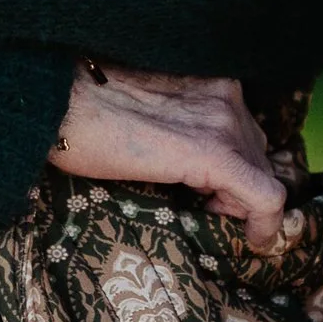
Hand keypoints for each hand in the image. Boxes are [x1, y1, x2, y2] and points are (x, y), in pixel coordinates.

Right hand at [50, 66, 295, 252]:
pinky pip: (264, 196)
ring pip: (263, 176)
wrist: (57, 101)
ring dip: (241, 201)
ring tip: (205, 213)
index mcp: (211, 80)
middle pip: (258, 154)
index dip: (236, 167)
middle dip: (239, 186)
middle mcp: (226, 95)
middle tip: (203, 205)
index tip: (212, 193)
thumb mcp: (148, 109)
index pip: (247, 132)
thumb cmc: (84, 108)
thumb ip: (180, 123)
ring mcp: (222, 123)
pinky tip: (253, 241)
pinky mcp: (213, 154)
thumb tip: (189, 162)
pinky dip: (265, 223)